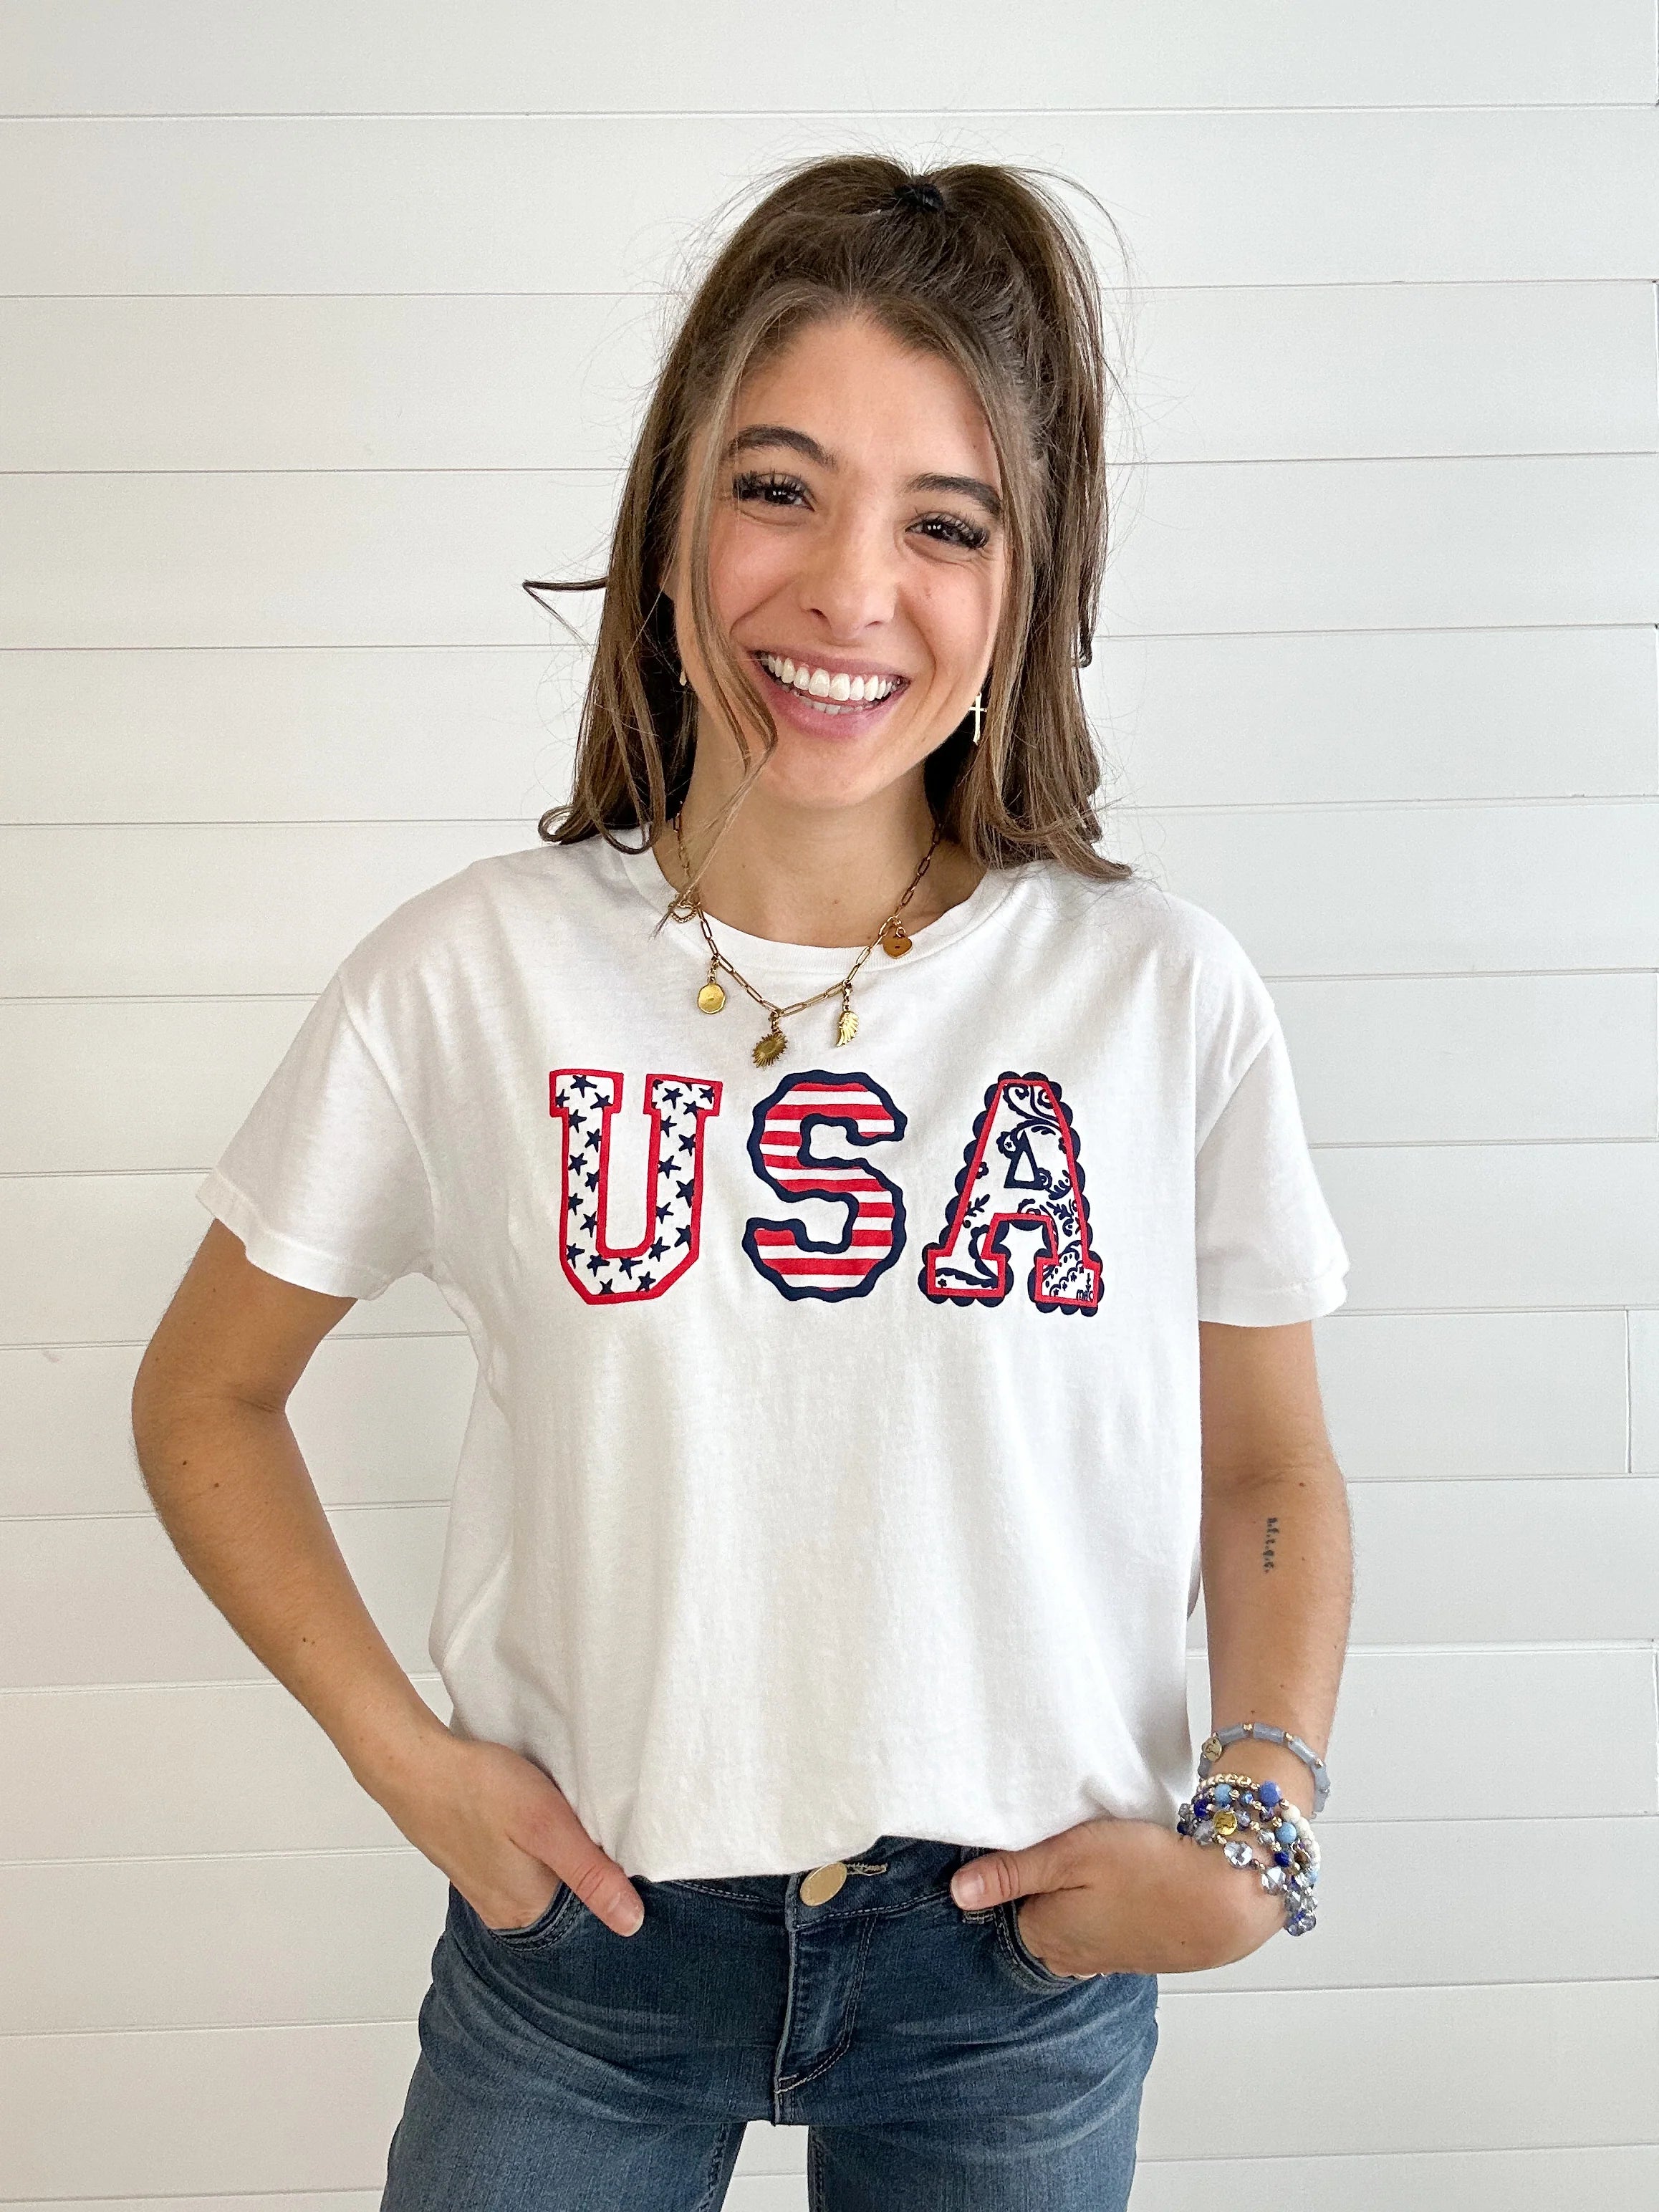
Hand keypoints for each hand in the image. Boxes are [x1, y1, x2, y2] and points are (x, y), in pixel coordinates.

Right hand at [367, 1721, 645, 1937]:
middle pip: (565, 1893)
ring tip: (553, 1813)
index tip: (608, 1838)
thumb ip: (589, 1874)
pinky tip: (525, 1816)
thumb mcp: (547, 1826)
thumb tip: (631, 1922)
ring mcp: (485, 1889)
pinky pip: (517, 1862)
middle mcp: (506, 1910)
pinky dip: (528, 1842)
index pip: (590, 1909)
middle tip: (579, 1818)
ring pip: (541, 1875)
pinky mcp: (473, 1864)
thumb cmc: (478, 1789)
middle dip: (580, 1860)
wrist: (413, 1766)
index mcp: (528, 1911)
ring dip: (553, 1849)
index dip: (606, 1872)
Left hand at [950, 1814, 1284, 1975]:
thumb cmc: (1148, 1870)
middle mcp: (1066, 1957)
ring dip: (1078, 1896)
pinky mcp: (1132, 1954)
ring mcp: (1101, 1960)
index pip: (1003, 1899)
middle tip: (1075, 1846)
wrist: (1224, 1900)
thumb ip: (1011, 1873)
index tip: (1043, 1839)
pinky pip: (1102, 1927)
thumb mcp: (1070, 1855)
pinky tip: (1126, 1885)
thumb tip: (957, 1893)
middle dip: (1046, 1884)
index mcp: (1042, 1934)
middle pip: (1035, 1912)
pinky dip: (1107, 1907)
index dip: (1019, 1864)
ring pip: (1069, 1920)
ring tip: (1104, 1863)